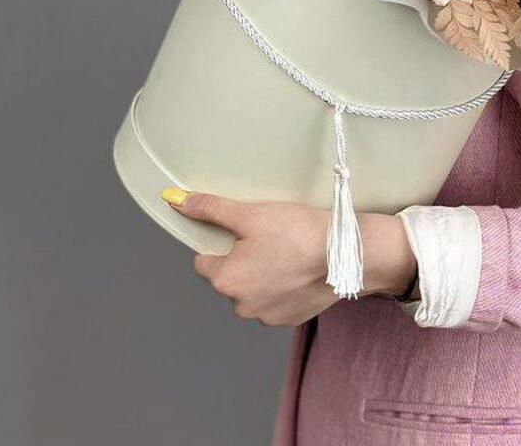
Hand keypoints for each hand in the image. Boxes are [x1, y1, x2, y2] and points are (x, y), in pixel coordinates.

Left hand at [162, 189, 416, 326]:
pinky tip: (300, 270)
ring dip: (264, 276)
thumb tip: (175, 200)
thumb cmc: (297, 231)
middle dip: (244, 261)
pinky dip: (284, 288)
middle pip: (231, 277)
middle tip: (271, 239)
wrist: (344, 253)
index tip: (248, 232)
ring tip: (289, 253)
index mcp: (225, 280)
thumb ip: (211, 209)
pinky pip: (277, 302)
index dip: (224, 243)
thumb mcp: (251, 213)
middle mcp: (240, 305)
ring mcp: (266, 317)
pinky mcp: (290, 319)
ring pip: (254, 291)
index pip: (205, 261)